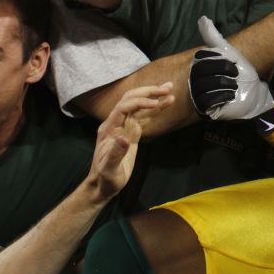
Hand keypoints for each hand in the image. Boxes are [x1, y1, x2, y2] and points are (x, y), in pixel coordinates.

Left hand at [88, 83, 172, 201]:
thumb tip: (124, 138)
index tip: (155, 103)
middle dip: (148, 92)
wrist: (103, 185)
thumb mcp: (109, 169)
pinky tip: (166, 104)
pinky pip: (144, 116)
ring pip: (139, 106)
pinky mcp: (131, 132)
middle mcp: (115, 123)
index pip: (123, 107)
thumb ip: (115, 154)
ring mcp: (123, 127)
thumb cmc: (106, 179)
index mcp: (109, 129)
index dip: (139, 103)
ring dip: (154, 97)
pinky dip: (155, 110)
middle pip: (131, 100)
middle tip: (167, 88)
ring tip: (170, 90)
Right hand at [189, 17, 273, 120]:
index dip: (220, 59)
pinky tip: (231, 96)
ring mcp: (198, 95)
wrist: (255, 92)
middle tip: (235, 74)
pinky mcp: (204, 109)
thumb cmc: (242, 71)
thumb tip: (202, 18)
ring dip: (226, 84)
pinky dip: (223, 96)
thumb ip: (214, 37)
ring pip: (206, 85)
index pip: (201, 57)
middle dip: (223, 70)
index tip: (232, 63)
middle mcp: (195, 80)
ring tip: (235, 86)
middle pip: (202, 71)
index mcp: (198, 66)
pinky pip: (208, 100)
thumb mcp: (229, 52)